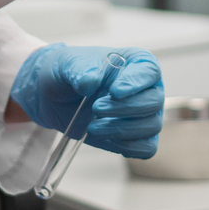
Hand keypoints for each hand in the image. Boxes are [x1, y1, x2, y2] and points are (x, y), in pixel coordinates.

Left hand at [9, 45, 164, 159]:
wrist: (54, 95)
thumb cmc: (68, 72)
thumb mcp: (68, 64)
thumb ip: (79, 70)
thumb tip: (90, 82)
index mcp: (136, 62)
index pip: (149, 71)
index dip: (135, 83)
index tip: (114, 91)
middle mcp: (146, 87)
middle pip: (154, 101)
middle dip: (124, 109)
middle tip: (95, 108)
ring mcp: (144, 114)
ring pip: (151, 126)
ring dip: (121, 129)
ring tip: (92, 126)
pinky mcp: (136, 136)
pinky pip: (146, 147)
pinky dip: (127, 147)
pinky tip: (105, 137)